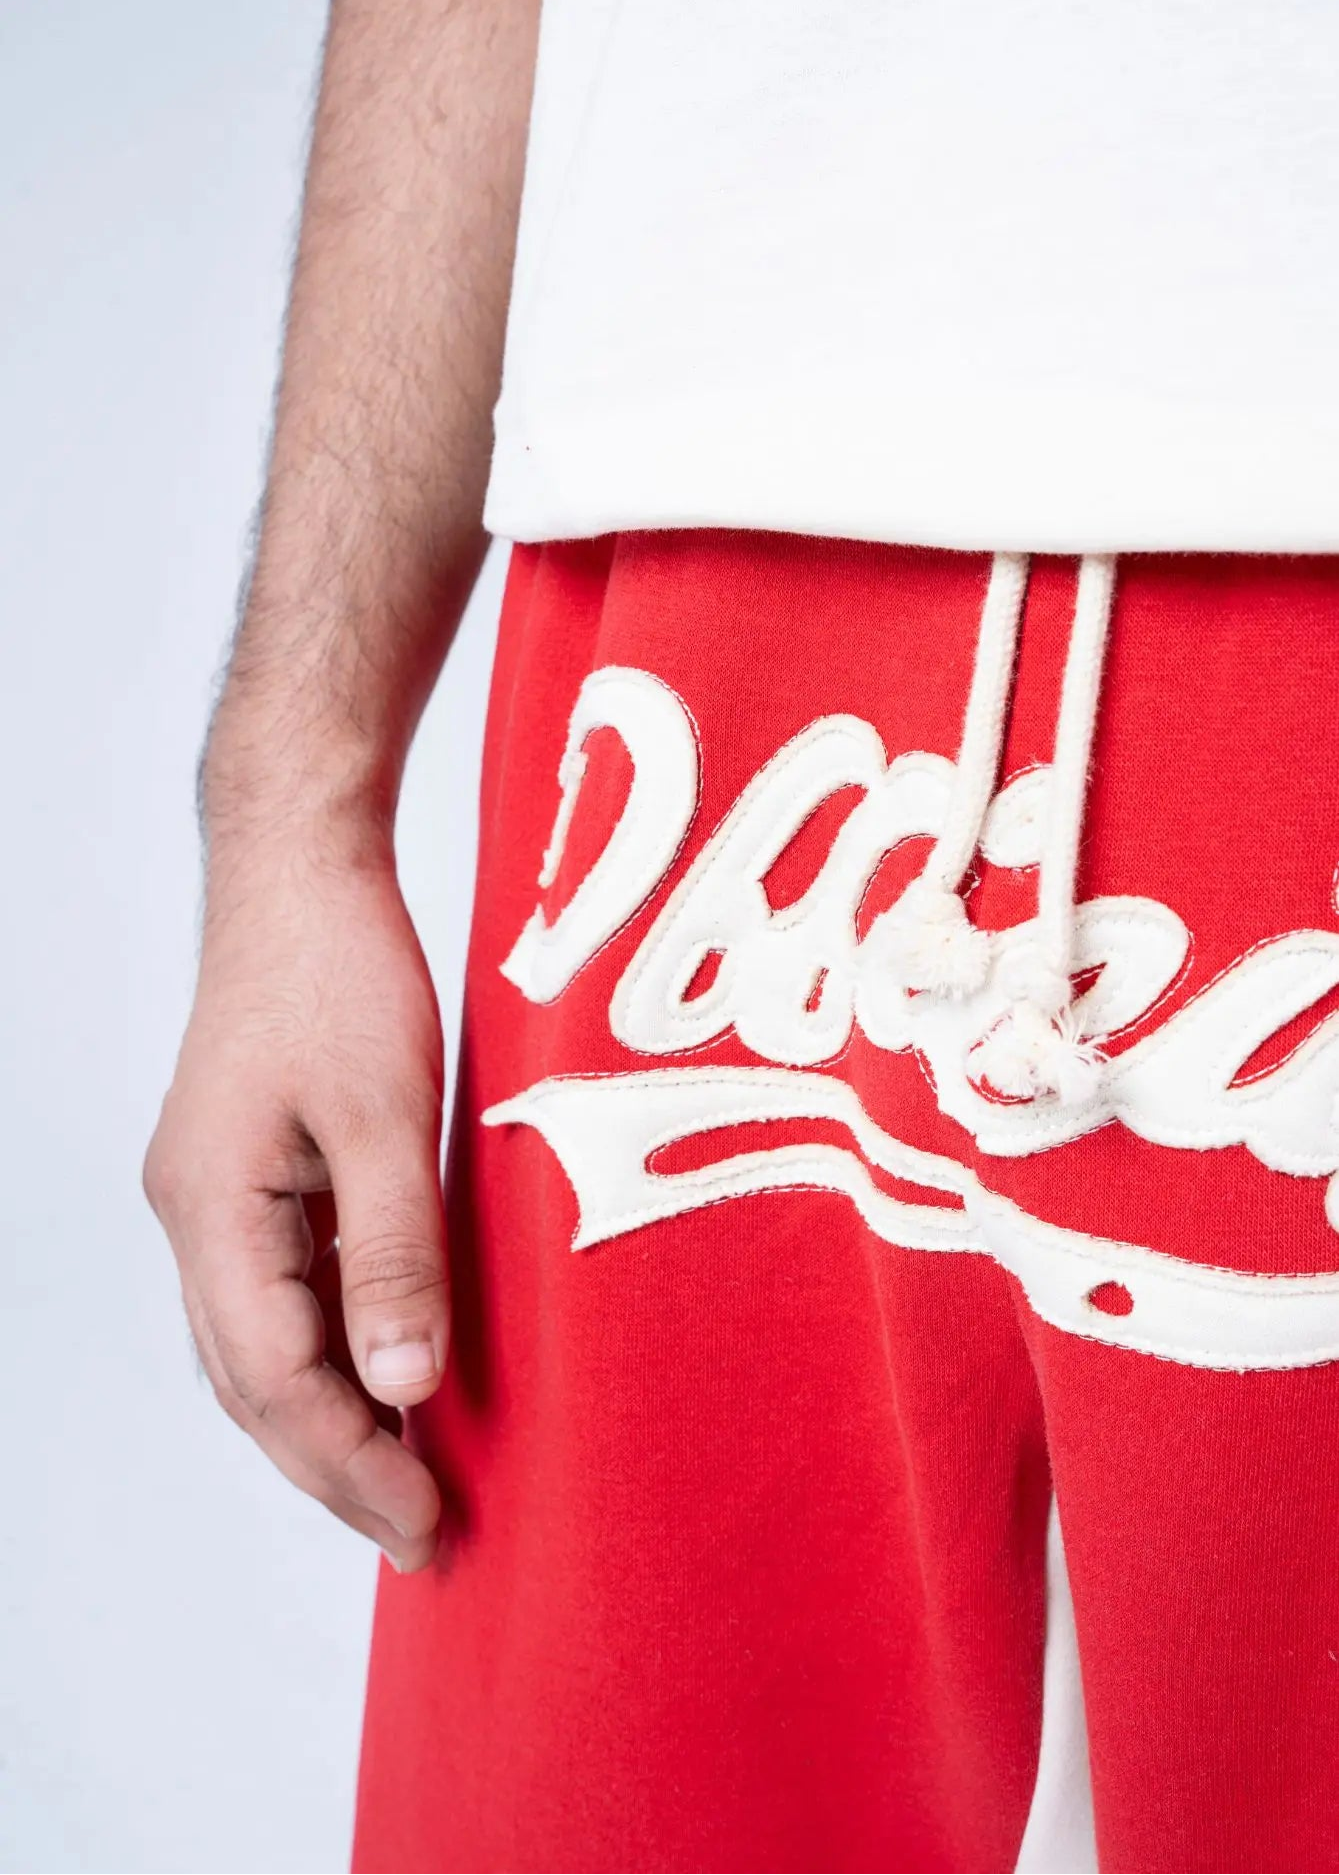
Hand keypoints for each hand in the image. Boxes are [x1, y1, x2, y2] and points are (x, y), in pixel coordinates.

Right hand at [144, 838, 447, 1571]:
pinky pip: (283, 1293)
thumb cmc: (339, 970)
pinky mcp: (252, 1172)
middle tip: (421, 1537)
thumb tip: (405, 1390)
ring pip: (263, 1346)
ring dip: (331, 1419)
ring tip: (407, 1483)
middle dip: (337, 1467)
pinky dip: (333, 1350)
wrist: (302, 869)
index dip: (353, 1462)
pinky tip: (387, 1376)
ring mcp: (217, 1196)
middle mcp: (196, 1217)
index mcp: (211, 1210)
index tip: (427, 1523)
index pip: (277, 1381)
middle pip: (256, 1383)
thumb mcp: (387, 1116)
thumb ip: (395, 1253)